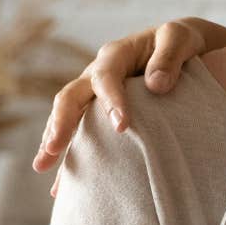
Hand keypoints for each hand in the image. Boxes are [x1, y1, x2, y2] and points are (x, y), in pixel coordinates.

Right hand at [30, 18, 219, 184]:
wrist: (182, 47)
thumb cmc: (182, 42)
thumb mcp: (181, 38)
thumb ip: (170, 56)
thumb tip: (156, 85)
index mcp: (116, 55)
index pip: (107, 78)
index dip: (111, 101)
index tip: (122, 127)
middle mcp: (97, 74)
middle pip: (71, 97)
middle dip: (61, 124)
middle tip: (54, 149)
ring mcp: (94, 95)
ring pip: (66, 117)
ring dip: (53, 140)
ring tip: (43, 166)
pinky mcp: (98, 113)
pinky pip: (78, 135)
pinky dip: (69, 157)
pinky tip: (59, 186)